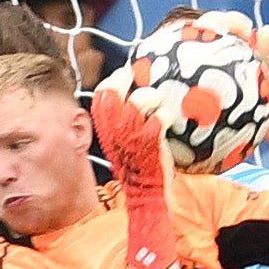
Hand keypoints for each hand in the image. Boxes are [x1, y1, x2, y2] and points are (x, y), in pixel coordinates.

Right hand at [90, 74, 169, 193]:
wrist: (147, 195)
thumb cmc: (140, 167)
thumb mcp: (123, 144)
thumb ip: (124, 123)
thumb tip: (134, 99)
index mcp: (106, 131)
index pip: (100, 98)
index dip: (111, 81)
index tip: (124, 73)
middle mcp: (115, 132)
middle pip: (111, 94)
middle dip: (124, 80)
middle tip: (138, 75)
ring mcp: (132, 137)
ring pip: (135, 103)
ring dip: (148, 96)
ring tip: (156, 99)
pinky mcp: (150, 143)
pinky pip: (158, 119)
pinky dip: (165, 115)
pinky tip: (169, 118)